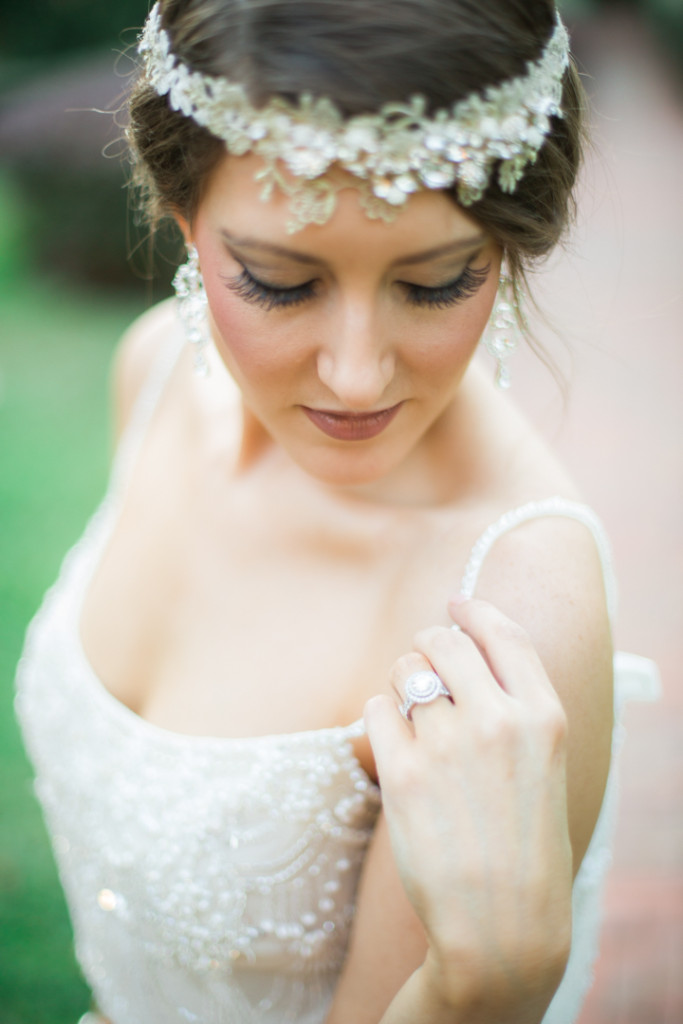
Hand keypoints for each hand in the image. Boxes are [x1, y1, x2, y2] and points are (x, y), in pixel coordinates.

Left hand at [364, 598, 572, 1022]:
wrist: (502, 924)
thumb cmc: (523, 843)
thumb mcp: (545, 765)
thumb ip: (514, 706)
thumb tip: (461, 647)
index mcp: (544, 716)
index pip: (505, 634)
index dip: (475, 611)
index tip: (456, 605)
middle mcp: (498, 721)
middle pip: (443, 641)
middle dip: (427, 645)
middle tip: (422, 666)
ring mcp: (449, 746)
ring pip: (404, 672)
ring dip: (400, 683)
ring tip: (410, 716)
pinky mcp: (403, 774)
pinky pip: (375, 709)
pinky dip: (378, 716)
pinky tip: (391, 742)